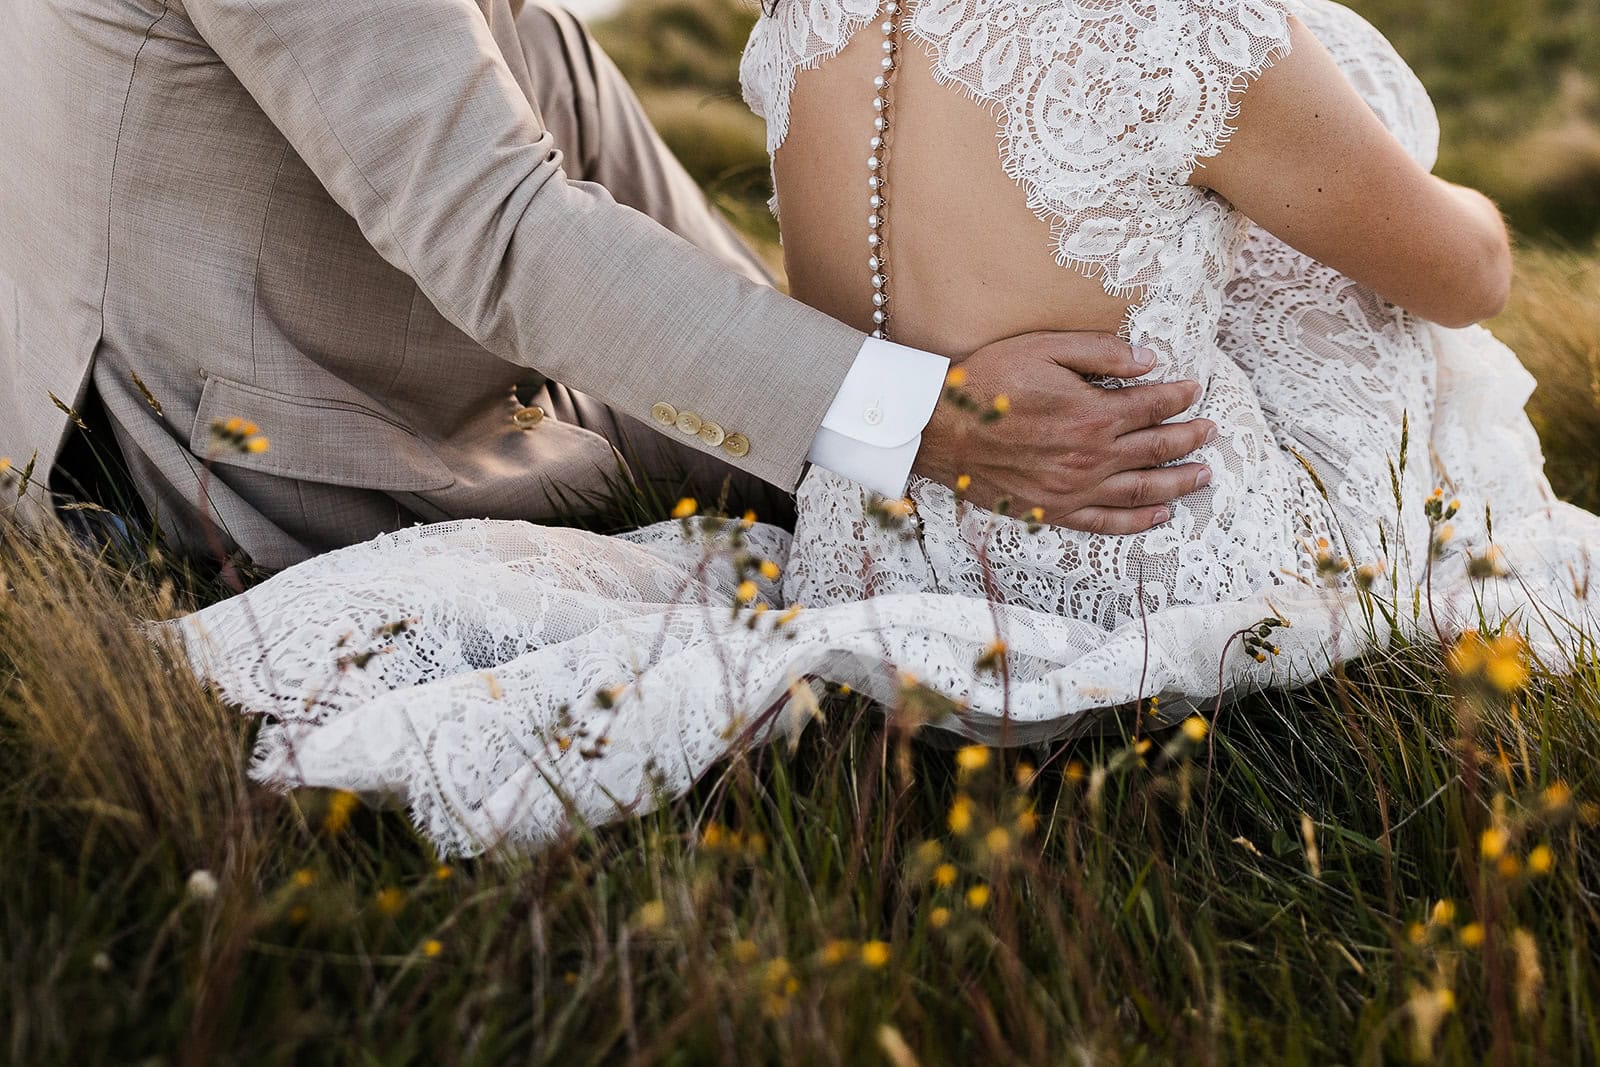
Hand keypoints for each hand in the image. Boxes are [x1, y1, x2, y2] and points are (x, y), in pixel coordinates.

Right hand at [911, 332, 1215, 533]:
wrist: (939, 427)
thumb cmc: (987, 381)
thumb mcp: (1045, 348)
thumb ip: (1101, 352)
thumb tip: (1149, 361)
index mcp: (1094, 414)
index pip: (1153, 405)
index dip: (1180, 397)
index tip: (1194, 390)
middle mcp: (1092, 457)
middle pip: (1157, 448)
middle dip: (1190, 438)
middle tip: (1210, 431)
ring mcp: (1075, 489)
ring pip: (1142, 490)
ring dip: (1178, 482)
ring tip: (1202, 475)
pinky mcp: (1054, 511)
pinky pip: (1107, 522)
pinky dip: (1138, 521)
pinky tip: (1160, 514)